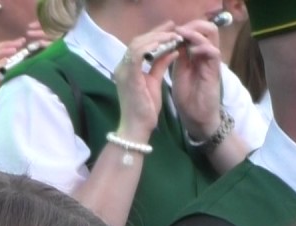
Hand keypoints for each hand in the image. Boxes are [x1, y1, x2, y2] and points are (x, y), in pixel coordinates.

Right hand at [112, 23, 178, 142]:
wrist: (137, 128)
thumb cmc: (145, 109)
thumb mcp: (154, 82)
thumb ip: (160, 65)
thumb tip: (172, 50)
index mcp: (127, 69)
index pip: (138, 45)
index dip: (154, 35)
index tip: (170, 30)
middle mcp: (122, 67)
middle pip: (137, 41)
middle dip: (157, 32)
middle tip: (173, 27)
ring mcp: (123, 72)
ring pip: (137, 45)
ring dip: (156, 38)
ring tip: (172, 35)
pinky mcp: (129, 77)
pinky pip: (137, 56)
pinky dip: (150, 47)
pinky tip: (163, 44)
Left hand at [167, 18, 224, 140]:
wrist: (197, 117)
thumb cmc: (188, 97)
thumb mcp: (178, 73)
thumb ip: (177, 58)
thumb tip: (170, 42)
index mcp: (197, 55)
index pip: (195, 31)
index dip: (184, 28)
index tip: (169, 30)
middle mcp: (206, 55)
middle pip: (207, 28)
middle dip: (191, 25)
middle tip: (177, 30)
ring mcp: (212, 61)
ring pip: (212, 35)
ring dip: (195, 32)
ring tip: (181, 35)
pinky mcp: (215, 71)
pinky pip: (213, 52)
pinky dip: (202, 47)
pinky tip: (190, 51)